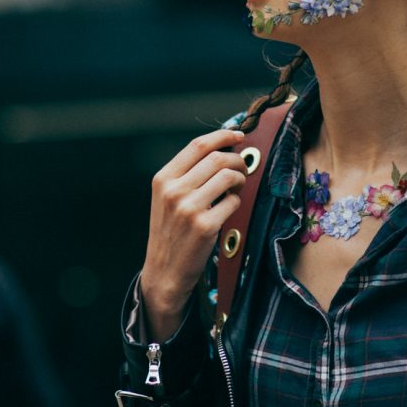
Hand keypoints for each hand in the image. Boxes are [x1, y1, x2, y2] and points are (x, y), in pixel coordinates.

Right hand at [140, 129, 247, 340]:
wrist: (164, 271)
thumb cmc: (171, 231)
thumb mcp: (167, 198)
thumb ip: (188, 174)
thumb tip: (223, 150)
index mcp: (163, 179)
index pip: (198, 145)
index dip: (222, 136)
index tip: (238, 135)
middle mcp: (174, 190)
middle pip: (217, 158)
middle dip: (237, 160)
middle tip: (243, 168)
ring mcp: (189, 208)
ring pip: (228, 176)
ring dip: (240, 178)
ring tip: (238, 186)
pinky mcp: (205, 226)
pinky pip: (233, 201)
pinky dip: (236, 201)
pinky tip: (229, 208)